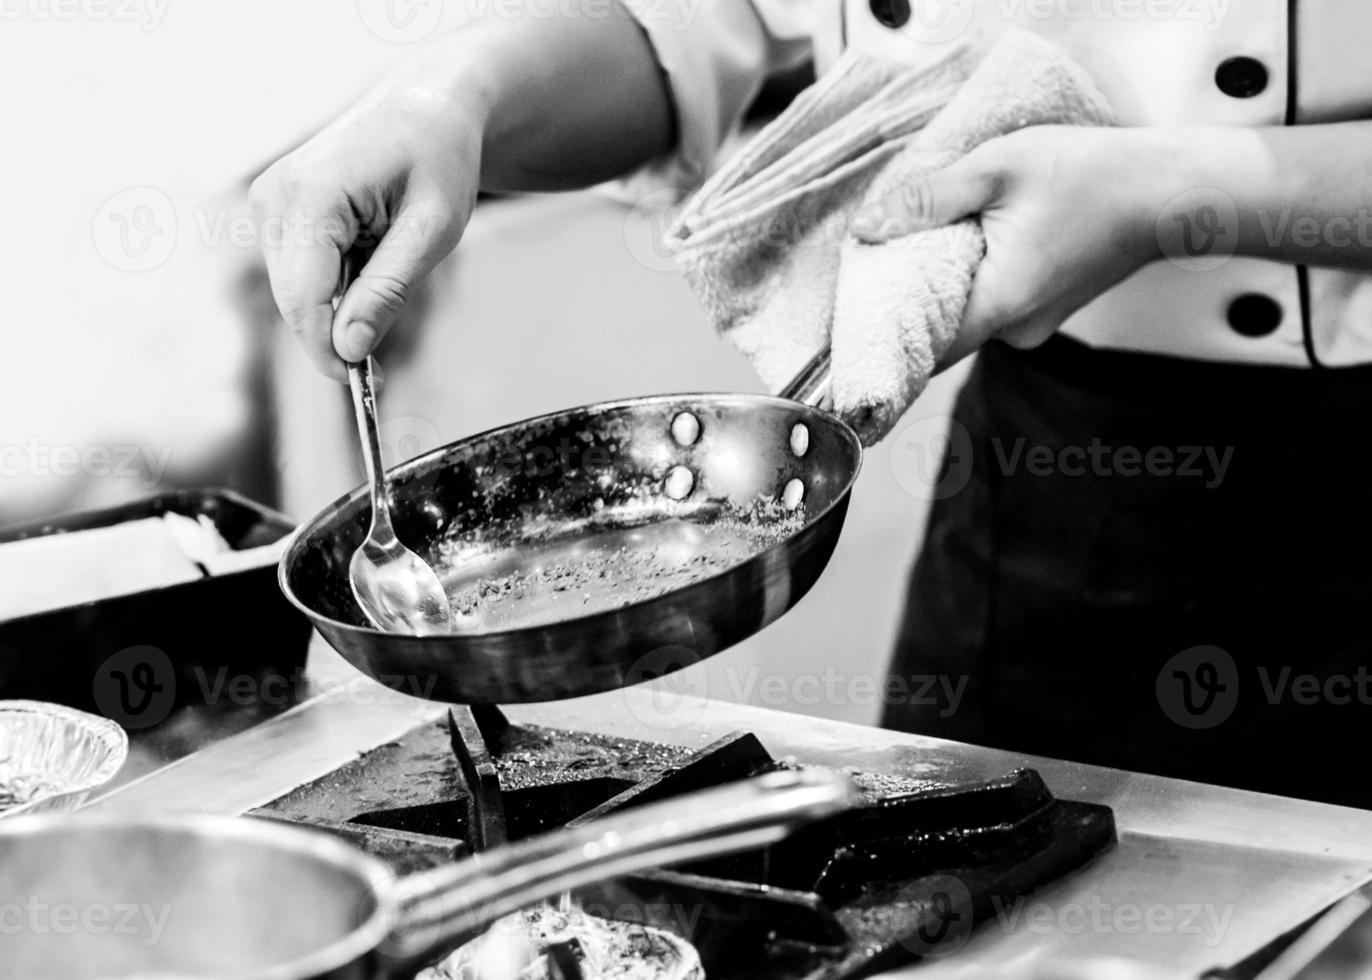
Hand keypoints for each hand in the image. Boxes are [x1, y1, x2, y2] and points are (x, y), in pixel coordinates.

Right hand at [250, 44, 487, 379]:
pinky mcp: (273, 208)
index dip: (329, 350)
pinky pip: (297, 273)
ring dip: (339, 305)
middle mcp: (275, 195)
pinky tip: (369, 256)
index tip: (363, 386)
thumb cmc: (439, 161)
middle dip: (335, 335)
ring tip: (389, 266)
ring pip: (294, 292)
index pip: (304, 299)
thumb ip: (388, 290)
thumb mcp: (432, 232)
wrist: (426, 109)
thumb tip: (349, 349)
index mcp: (311, 195)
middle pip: (294, 301)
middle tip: (382, 364)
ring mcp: (267, 200)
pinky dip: (333, 285)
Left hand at [851, 126, 1169, 366]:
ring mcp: (1034, 324)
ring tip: (918, 249)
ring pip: (966, 318)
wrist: (1168, 190)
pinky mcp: (1046, 309)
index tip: (850, 336)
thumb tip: (869, 228)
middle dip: (904, 309)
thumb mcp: (998, 169)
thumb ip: (929, 200)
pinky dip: (971, 283)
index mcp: (999, 305)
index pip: (921, 352)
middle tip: (873, 275)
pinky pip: (992, 305)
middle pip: (939, 335)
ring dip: (940, 291)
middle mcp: (1015, 329)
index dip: (882, 344)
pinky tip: (967, 246)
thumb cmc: (1094, 176)